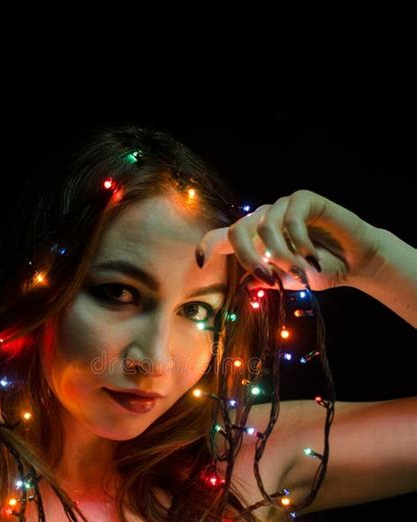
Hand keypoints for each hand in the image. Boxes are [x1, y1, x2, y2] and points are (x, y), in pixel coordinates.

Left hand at [196, 189, 383, 291]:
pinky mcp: (304, 199)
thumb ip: (265, 279)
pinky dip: (300, 244)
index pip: (222, 238)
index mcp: (255, 239)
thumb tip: (243, 286)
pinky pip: (291, 220)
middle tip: (268, 278)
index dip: (207, 246)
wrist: (356, 263)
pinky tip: (314, 258)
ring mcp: (283, 207)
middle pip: (236, 232)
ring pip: (265, 229)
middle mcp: (264, 219)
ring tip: (301, 274)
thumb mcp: (288, 281)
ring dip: (282, 257)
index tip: (200, 264)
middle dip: (248, 258)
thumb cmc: (320, 271)